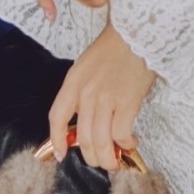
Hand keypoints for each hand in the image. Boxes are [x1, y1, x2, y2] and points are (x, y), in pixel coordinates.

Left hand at [47, 11, 156, 168]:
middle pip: (82, 136)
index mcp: (73, 82)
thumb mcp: (86, 66)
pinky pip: (121, 133)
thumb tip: (84, 119)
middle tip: (99, 161)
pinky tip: (130, 142)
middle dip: (90, 156)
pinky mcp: (127, 101)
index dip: (56, 140)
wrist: (137, 32)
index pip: (57, 117)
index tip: (60, 155)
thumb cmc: (114, 48)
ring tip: (114, 161)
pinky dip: (125, 143)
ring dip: (108, 157)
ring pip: (101, 141)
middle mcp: (86, 93)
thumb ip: (81, 91)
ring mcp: (106, 98)